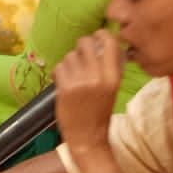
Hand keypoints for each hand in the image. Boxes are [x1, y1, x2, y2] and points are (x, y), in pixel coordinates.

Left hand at [54, 30, 125, 153]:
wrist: (88, 138)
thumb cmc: (100, 112)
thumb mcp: (112, 88)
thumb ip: (108, 66)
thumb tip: (101, 42)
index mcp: (113, 76)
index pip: (109, 42)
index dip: (101, 34)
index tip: (97, 37)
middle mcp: (98, 76)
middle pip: (85, 42)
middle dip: (81, 47)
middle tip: (81, 58)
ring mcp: (80, 81)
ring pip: (70, 55)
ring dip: (69, 63)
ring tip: (73, 76)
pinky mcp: (65, 87)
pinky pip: (59, 67)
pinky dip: (59, 73)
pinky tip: (64, 83)